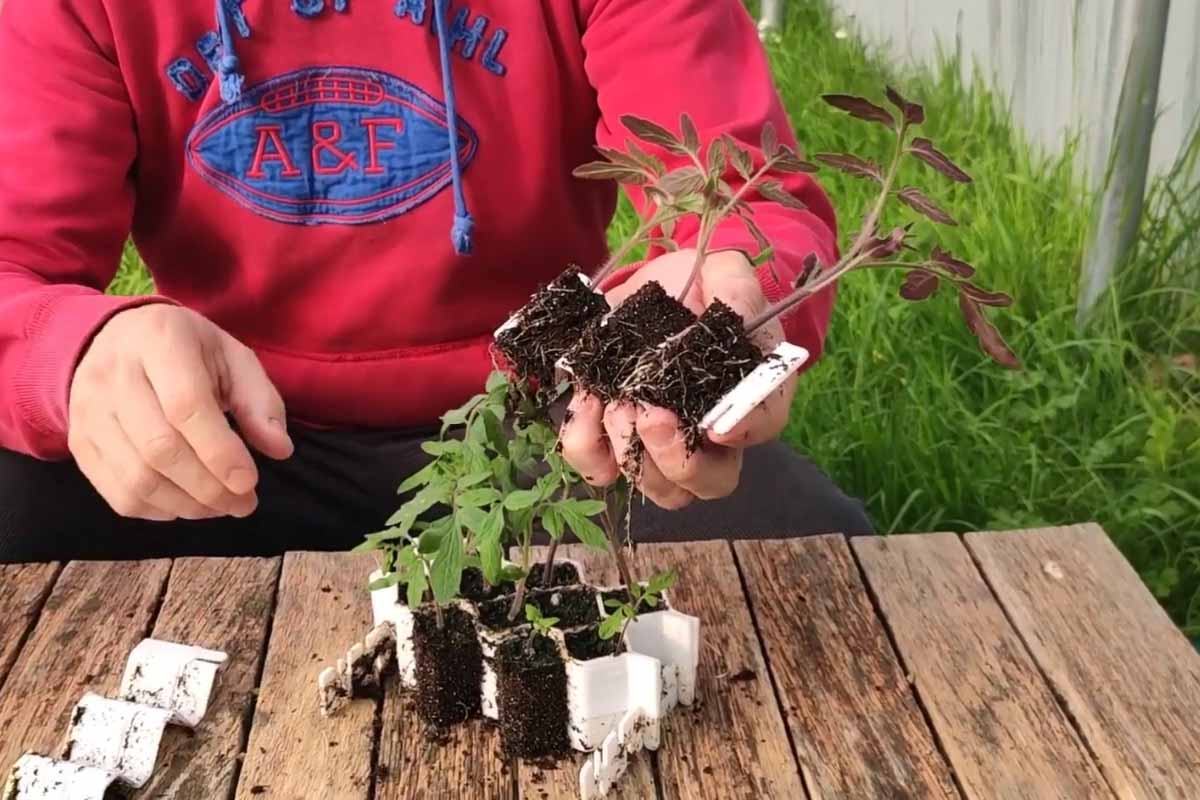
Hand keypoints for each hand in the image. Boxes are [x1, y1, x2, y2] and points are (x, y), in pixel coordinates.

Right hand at [68, 304, 293, 520]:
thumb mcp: (234, 358)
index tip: (249, 481)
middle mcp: (114, 374)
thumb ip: (260, 402)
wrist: (118, 340)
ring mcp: (89, 411)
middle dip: (209, 487)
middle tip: (243, 503)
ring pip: (136, 478)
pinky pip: (117, 492)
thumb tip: (279, 449)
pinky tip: (187, 505)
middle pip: (159, 448)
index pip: (186, 407)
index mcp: (160, 341)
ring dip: (187, 505)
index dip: (220, 452)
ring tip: (222, 507)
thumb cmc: (189, 351)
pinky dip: (158, 510)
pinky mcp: (79, 443)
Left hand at [560, 249, 795, 508]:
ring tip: (617, 401)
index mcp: (753, 392)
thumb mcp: (724, 272)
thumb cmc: (700, 284)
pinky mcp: (616, 436)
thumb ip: (736, 290)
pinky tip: (587, 401)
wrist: (652, 287)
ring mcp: (662, 442)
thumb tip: (732, 315)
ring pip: (658, 488)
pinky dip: (586, 444)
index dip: (743, 431)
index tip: (715, 424)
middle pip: (710, 483)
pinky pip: (599, 467)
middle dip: (676, 459)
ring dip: (631, 453)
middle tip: (651, 414)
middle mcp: (711, 433)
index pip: (762, 426)